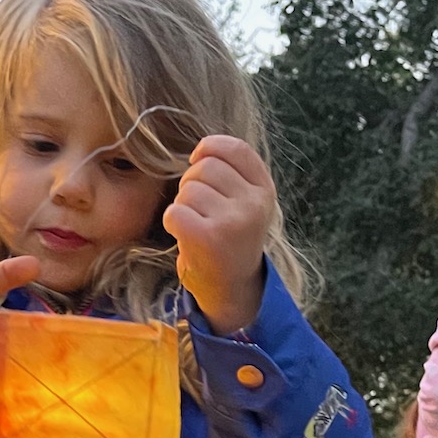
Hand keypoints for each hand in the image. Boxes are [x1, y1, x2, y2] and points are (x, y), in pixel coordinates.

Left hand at [162, 136, 275, 333]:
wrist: (231, 289)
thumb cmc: (230, 239)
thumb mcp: (245, 202)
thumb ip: (233, 172)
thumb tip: (201, 147)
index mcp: (264, 190)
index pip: (235, 148)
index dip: (210, 148)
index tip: (198, 160)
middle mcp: (254, 204)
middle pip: (205, 167)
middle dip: (191, 182)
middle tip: (197, 208)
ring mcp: (234, 221)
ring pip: (188, 189)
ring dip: (182, 204)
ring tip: (196, 224)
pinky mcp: (209, 238)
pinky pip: (175, 211)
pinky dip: (172, 221)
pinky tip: (185, 235)